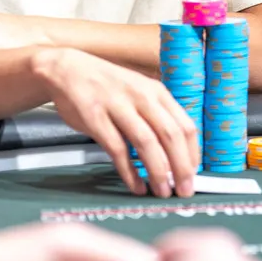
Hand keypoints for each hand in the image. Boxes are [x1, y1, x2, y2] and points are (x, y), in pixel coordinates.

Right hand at [32, 48, 198, 198]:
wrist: (67, 69)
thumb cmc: (107, 86)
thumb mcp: (139, 92)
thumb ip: (157, 116)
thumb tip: (177, 154)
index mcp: (156, 91)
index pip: (185, 126)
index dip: (192, 155)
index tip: (193, 175)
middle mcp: (140, 96)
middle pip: (170, 135)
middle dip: (181, 168)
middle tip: (184, 191)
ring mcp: (117, 106)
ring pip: (146, 143)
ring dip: (158, 172)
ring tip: (162, 191)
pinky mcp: (95, 117)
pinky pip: (117, 149)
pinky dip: (129, 172)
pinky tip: (136, 185)